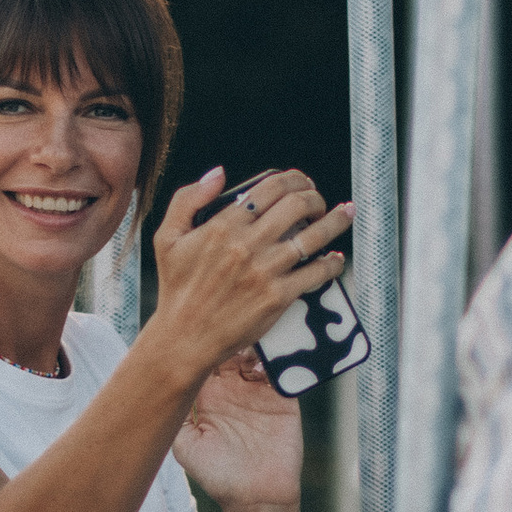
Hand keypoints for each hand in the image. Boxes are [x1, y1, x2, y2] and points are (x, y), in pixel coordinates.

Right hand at [149, 165, 352, 387]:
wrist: (185, 337)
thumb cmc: (177, 289)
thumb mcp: (167, 237)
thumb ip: (188, 198)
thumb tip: (219, 173)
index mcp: (223, 224)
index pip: (271, 187)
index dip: (293, 178)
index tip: (301, 183)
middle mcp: (247, 244)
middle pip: (298, 204)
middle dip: (315, 196)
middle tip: (318, 201)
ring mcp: (265, 270)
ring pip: (314, 235)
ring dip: (336, 220)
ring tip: (344, 214)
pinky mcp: (278, 297)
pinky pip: (316, 273)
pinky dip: (332, 263)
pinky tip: (335, 258)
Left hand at [174, 346, 302, 511]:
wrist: (257, 498)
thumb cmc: (218, 475)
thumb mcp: (186, 446)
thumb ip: (176, 416)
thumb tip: (161, 385)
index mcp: (209, 396)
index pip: (203, 359)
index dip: (201, 343)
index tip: (198, 331)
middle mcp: (233, 390)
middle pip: (230, 349)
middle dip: (229, 336)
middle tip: (227, 330)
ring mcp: (259, 392)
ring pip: (257, 354)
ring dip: (253, 343)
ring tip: (248, 340)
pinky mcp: (283, 399)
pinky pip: (283, 371)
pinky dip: (278, 359)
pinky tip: (268, 357)